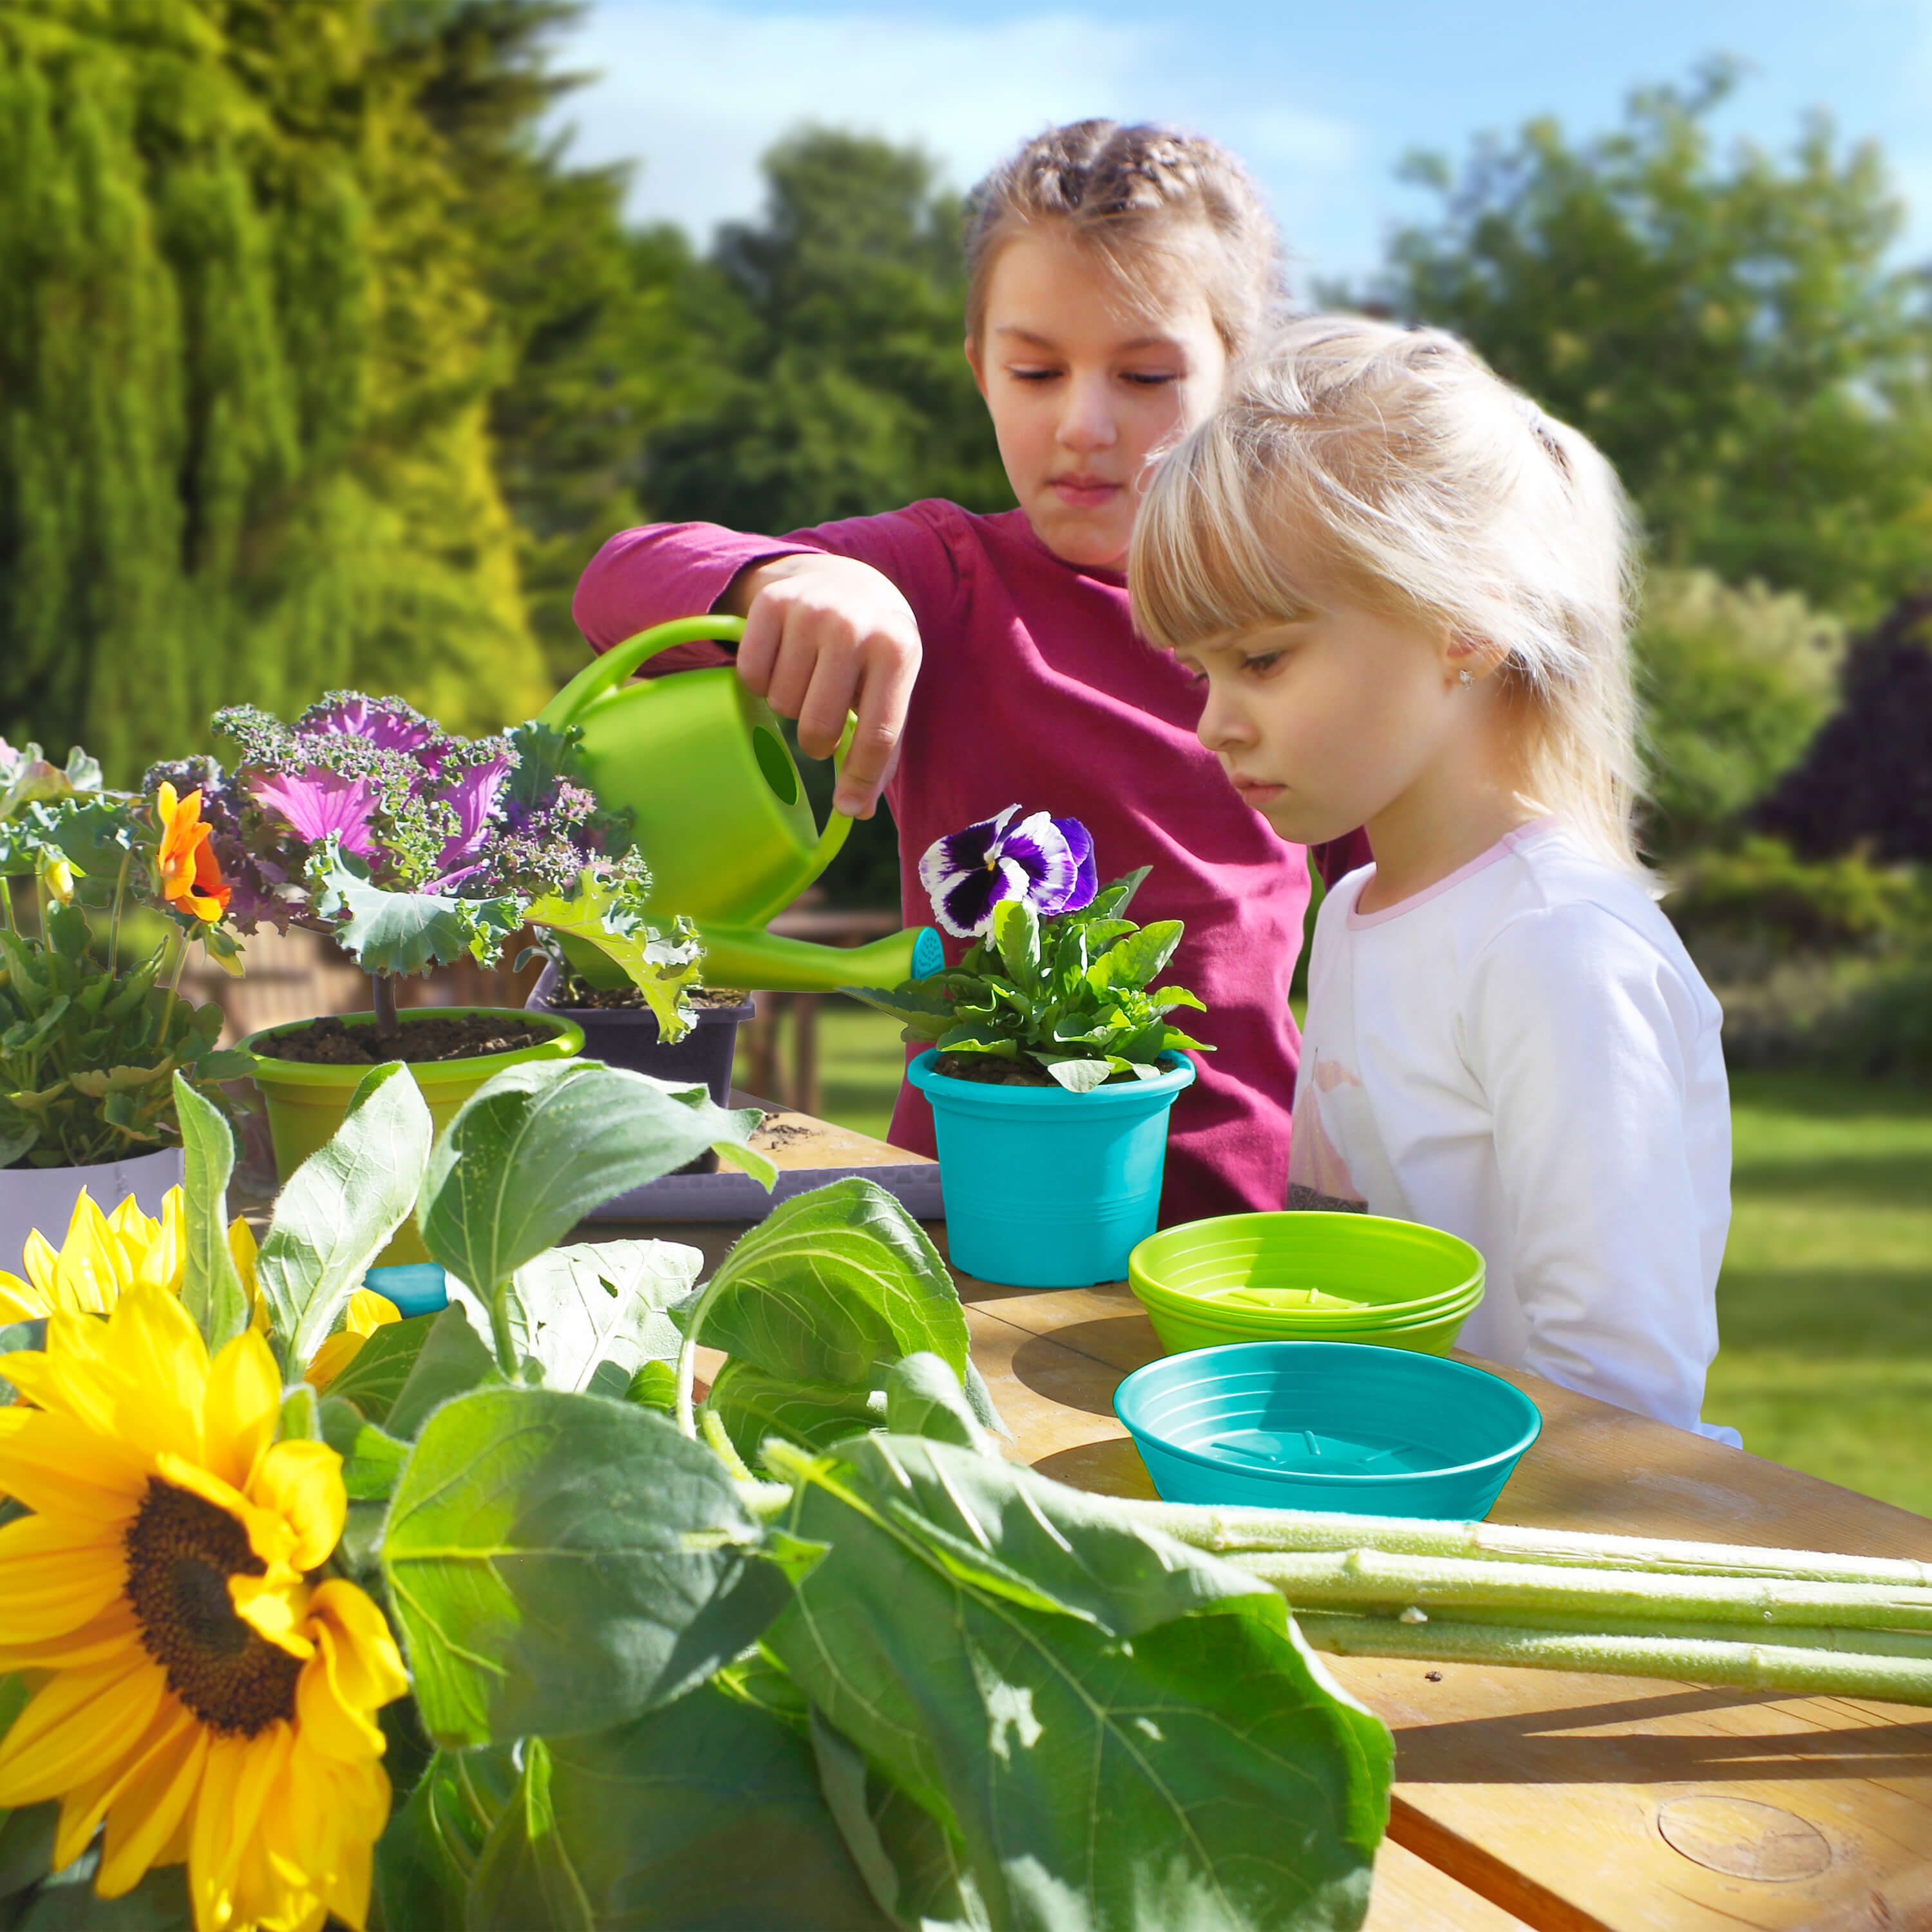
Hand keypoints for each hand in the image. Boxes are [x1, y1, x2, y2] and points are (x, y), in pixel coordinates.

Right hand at [725, 554, 921, 818]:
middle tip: (822, 723)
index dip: (860, 778)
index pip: (878, 733)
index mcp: (897, 652)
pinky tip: (784, 662)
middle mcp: (853, 627)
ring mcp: (809, 611)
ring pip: (781, 704)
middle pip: (817, 727)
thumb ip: (881, 748)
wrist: (848, 578)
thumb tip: (857, 810)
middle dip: (817, 740)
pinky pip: (751, 675)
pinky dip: (762, 681)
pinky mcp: (770, 604)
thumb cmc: (874, 651)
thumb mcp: (892, 688)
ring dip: (790, 705)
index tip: (847, 807)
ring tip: (809, 679)